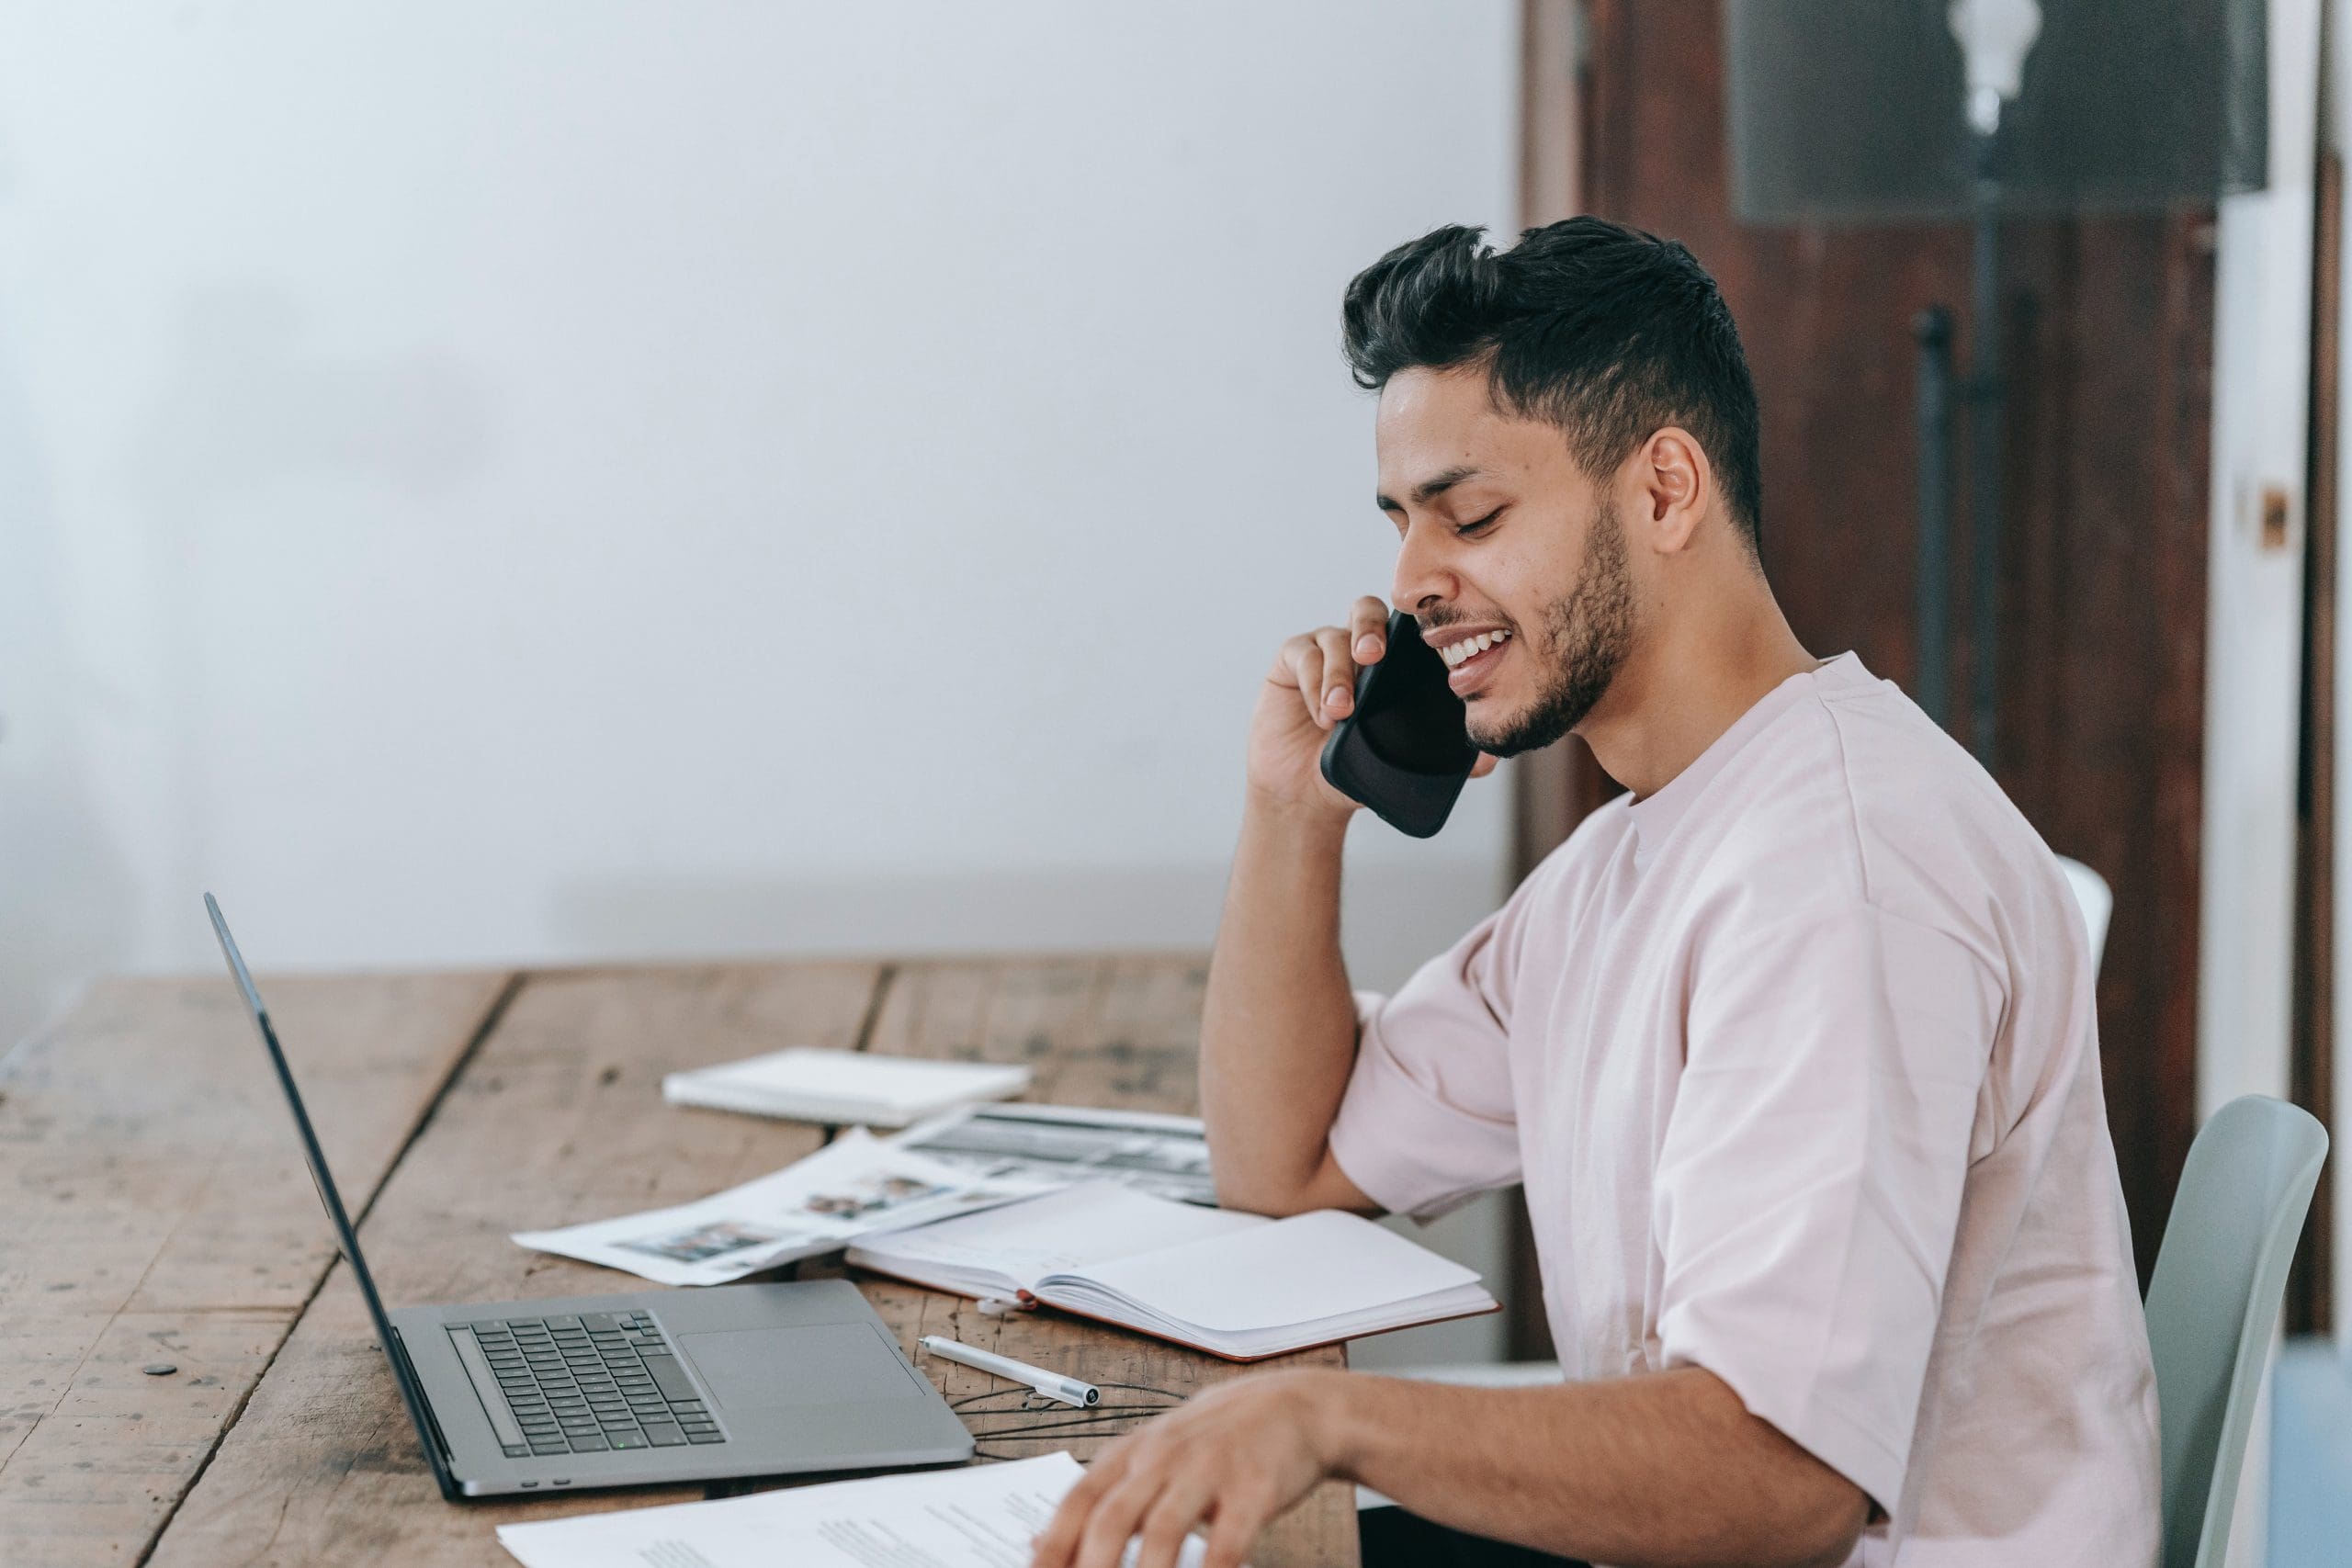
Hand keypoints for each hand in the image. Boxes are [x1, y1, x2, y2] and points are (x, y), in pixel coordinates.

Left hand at [1028, 1370, 1345, 1567]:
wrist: (1292, 1406)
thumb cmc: (1213, 1441)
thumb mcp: (1149, 1457)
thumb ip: (1100, 1498)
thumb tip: (1036, 1545)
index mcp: (1130, 1454)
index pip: (1077, 1501)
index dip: (1051, 1546)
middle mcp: (1162, 1459)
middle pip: (1112, 1519)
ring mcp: (1207, 1471)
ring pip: (1162, 1531)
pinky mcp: (1252, 1489)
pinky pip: (1227, 1543)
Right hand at [1245, 596, 1498, 823]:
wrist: (1308, 795)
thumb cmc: (1358, 769)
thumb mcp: (1404, 764)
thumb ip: (1448, 759)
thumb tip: (1488, 759)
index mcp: (1393, 662)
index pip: (1405, 626)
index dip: (1413, 624)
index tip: (1422, 646)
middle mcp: (1358, 646)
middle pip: (1366, 610)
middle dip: (1370, 629)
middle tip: (1372, 657)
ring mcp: (1323, 651)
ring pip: (1334, 637)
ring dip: (1339, 672)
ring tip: (1341, 712)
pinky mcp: (1291, 662)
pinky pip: (1302, 655)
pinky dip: (1313, 683)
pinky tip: (1321, 715)